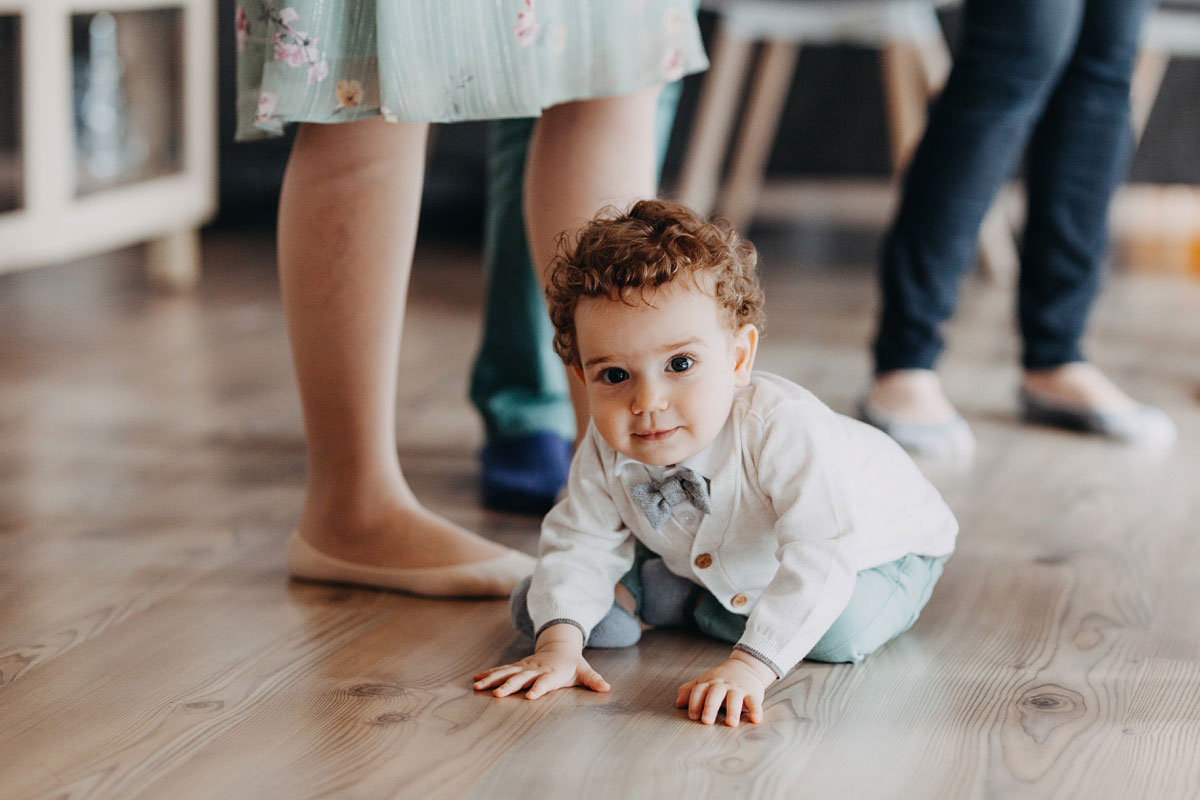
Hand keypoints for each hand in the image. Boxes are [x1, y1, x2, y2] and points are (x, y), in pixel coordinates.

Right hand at [472, 624, 609, 699]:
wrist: (559, 646)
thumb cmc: (572, 664)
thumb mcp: (584, 671)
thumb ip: (593, 680)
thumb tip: (606, 687)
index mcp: (552, 672)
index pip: (545, 682)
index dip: (538, 688)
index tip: (530, 697)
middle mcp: (535, 669)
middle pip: (521, 678)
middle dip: (509, 686)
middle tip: (497, 694)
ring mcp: (524, 667)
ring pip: (506, 673)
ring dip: (491, 679)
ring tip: (477, 687)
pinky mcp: (516, 667)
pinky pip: (500, 670)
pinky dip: (488, 674)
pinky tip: (475, 680)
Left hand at [675, 651, 774, 726]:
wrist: (745, 667)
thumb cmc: (720, 680)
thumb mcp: (703, 682)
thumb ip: (689, 691)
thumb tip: (678, 703)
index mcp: (708, 683)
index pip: (699, 691)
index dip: (694, 703)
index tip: (692, 716)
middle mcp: (722, 685)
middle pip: (714, 694)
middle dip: (710, 707)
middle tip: (706, 721)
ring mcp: (737, 689)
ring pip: (734, 698)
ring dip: (732, 710)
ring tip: (731, 723)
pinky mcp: (752, 693)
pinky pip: (754, 701)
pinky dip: (756, 710)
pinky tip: (755, 719)